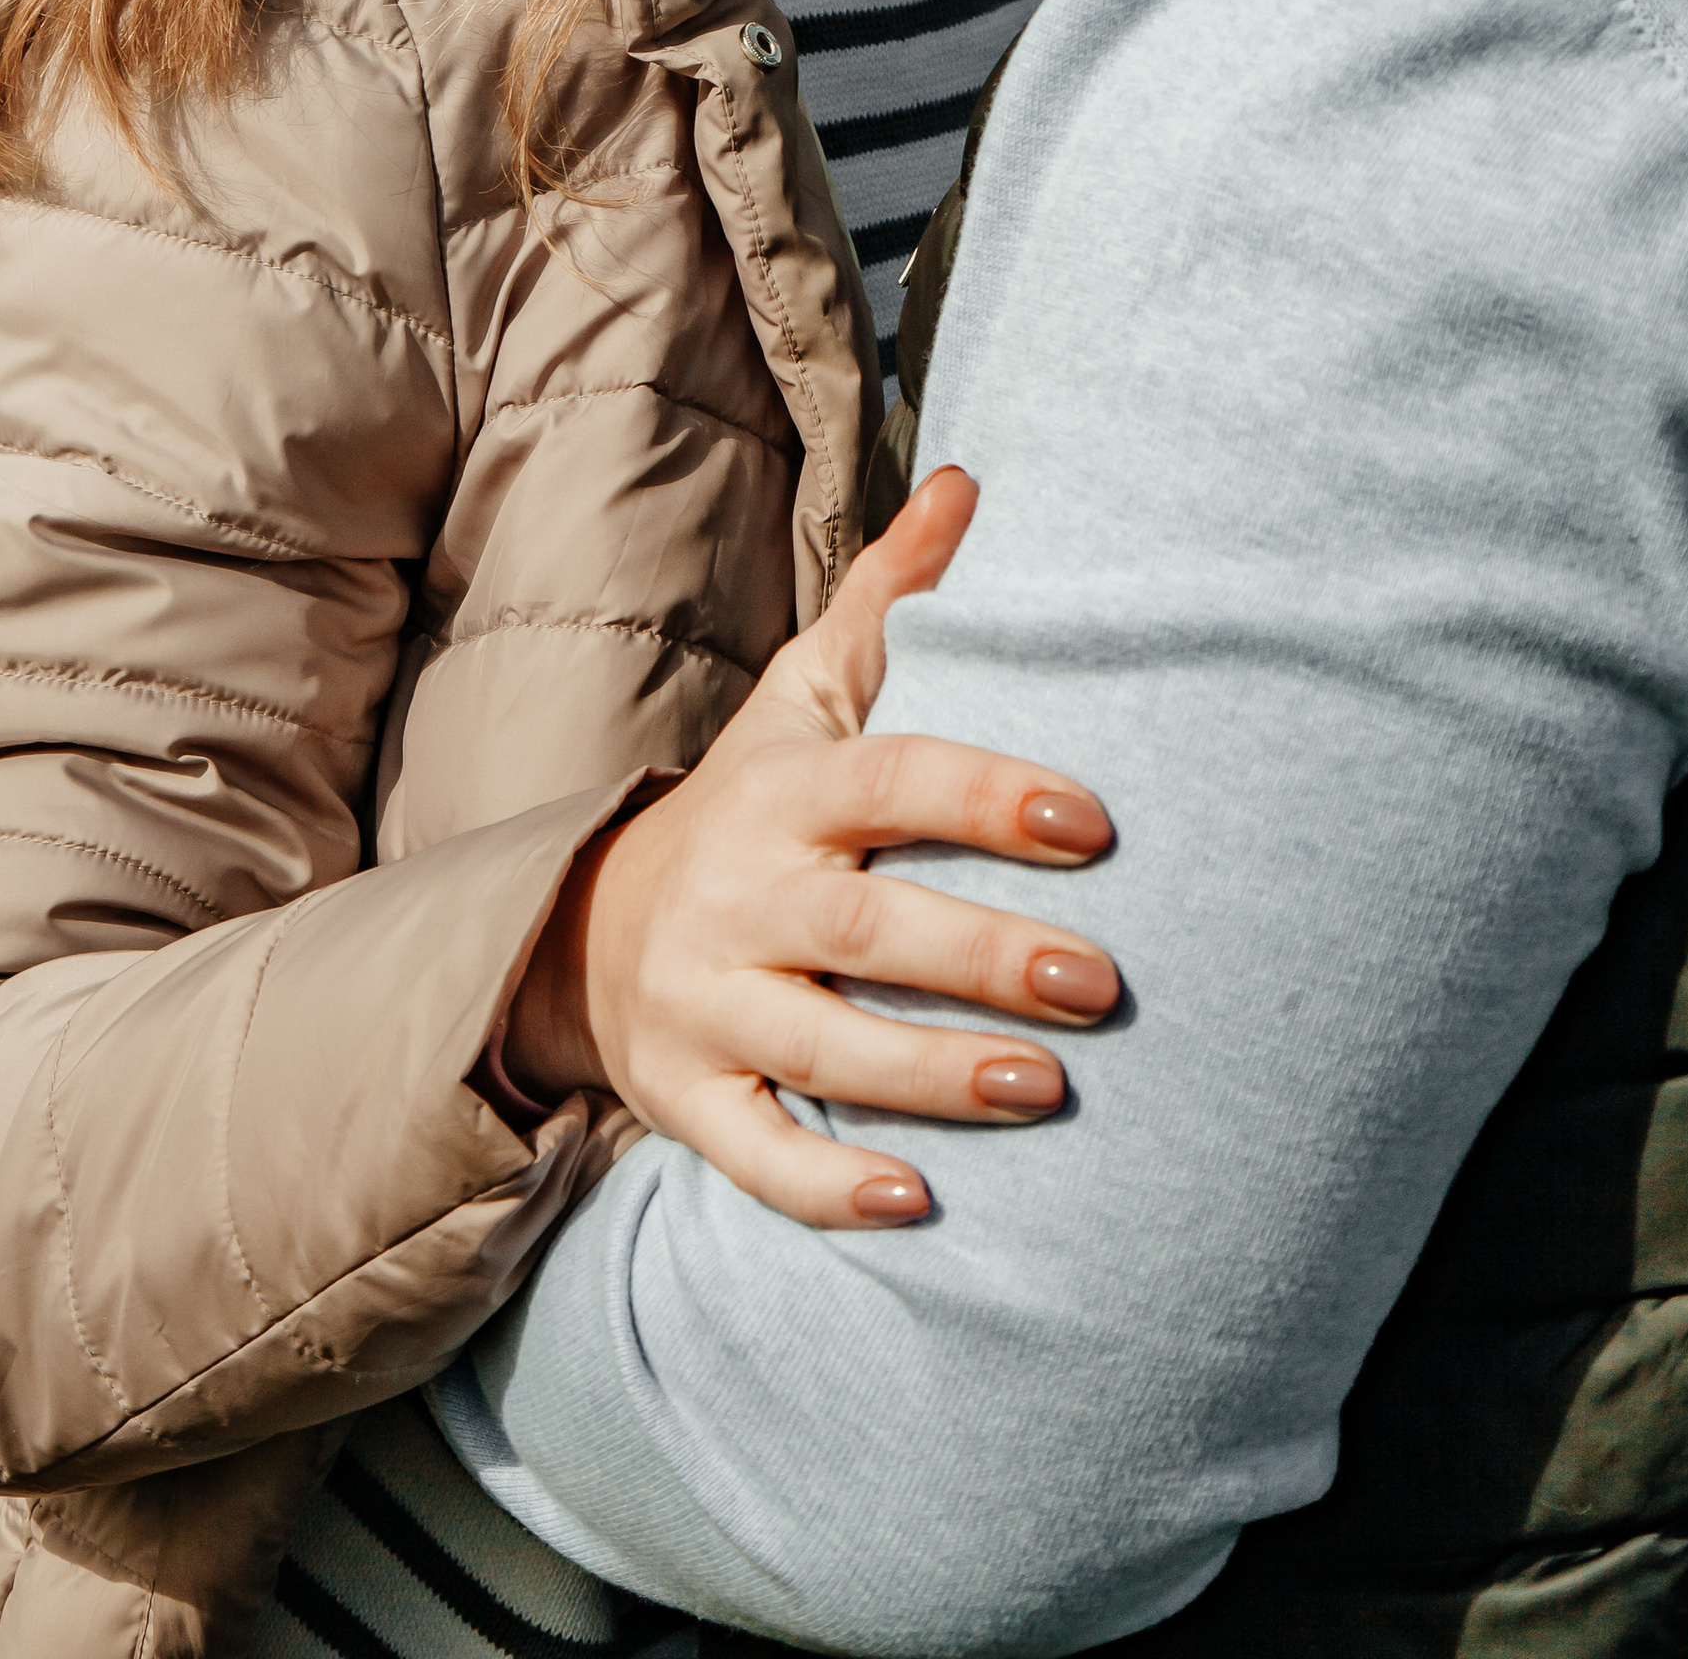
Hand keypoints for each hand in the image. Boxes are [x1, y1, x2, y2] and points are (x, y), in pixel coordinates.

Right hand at [503, 466, 1118, 1227]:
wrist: (584, 928)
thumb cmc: (749, 805)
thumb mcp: (802, 694)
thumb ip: (889, 598)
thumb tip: (970, 481)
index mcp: (781, 792)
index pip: (888, 782)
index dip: (982, 797)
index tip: (1090, 820)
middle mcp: (736, 896)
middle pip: (861, 929)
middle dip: (982, 957)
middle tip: (1103, 984)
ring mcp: (705, 1004)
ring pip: (820, 1049)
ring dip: (933, 1075)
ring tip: (1049, 1090)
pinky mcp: (687, 1099)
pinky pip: (754, 1158)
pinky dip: (830, 1189)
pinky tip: (921, 1207)